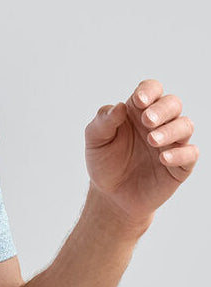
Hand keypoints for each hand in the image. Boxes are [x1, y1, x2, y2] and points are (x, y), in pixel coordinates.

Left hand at [85, 79, 198, 232]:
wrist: (109, 196)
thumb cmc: (104, 163)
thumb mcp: (96, 141)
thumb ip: (104, 121)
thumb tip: (119, 106)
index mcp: (139, 112)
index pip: (152, 90)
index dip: (148, 91)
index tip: (138, 101)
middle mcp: (159, 123)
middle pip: (172, 104)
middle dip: (162, 109)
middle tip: (147, 121)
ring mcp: (172, 143)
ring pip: (185, 126)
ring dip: (170, 130)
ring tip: (152, 140)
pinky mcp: (180, 165)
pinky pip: (190, 154)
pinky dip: (179, 154)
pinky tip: (163, 158)